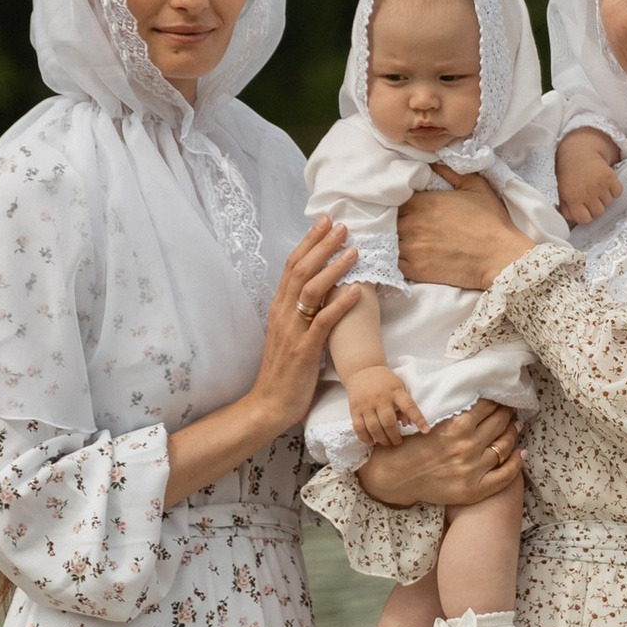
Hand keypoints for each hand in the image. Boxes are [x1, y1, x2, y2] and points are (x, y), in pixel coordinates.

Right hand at [251, 219, 360, 427]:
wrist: (269, 404)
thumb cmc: (284, 370)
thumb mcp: (290, 334)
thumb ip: (301, 312)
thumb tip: (321, 292)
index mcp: (279, 308)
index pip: (292, 266)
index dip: (309, 242)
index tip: (324, 223)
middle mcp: (283, 314)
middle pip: (301, 270)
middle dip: (322, 245)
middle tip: (341, 226)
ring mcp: (292, 331)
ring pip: (311, 290)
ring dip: (333, 268)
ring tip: (353, 252)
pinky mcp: (304, 350)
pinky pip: (323, 322)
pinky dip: (341, 304)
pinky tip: (357, 291)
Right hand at [345, 362, 426, 451]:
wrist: (362, 370)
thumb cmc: (384, 382)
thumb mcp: (398, 388)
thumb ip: (404, 405)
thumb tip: (407, 424)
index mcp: (395, 391)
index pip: (409, 406)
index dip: (419, 419)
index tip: (426, 431)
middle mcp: (380, 398)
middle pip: (388, 422)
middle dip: (395, 436)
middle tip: (397, 441)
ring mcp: (366, 404)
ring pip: (374, 427)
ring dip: (382, 439)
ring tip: (386, 442)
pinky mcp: (355, 409)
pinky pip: (359, 428)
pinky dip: (366, 438)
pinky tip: (372, 441)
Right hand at [355, 400, 523, 508]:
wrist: (396, 477)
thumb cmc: (410, 446)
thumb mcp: (431, 420)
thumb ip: (456, 412)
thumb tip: (481, 401)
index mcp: (457, 425)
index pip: (488, 407)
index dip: (497, 402)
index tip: (500, 400)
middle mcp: (468, 446)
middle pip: (499, 423)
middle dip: (508, 414)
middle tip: (511, 411)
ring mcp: (473, 469)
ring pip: (505, 446)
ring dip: (513, 433)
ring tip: (516, 427)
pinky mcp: (474, 489)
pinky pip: (505, 475)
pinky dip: (516, 462)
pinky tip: (520, 453)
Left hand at [396, 175, 522, 291]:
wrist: (500, 257)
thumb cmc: (491, 222)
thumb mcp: (475, 186)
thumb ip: (449, 171)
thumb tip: (431, 162)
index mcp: (424, 202)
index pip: (396, 198)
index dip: (399, 202)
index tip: (406, 206)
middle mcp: (414, 223)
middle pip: (389, 219)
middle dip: (394, 219)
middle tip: (404, 222)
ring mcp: (412, 248)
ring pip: (388, 239)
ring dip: (392, 238)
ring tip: (401, 238)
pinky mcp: (416, 269)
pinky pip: (393, 261)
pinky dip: (394, 257)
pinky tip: (403, 255)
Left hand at [554, 126, 623, 227]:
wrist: (579, 151)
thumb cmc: (569, 174)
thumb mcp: (562, 192)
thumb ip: (567, 209)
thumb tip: (574, 221)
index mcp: (573, 198)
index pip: (585, 220)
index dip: (585, 215)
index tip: (583, 208)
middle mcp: (587, 193)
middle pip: (598, 213)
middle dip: (595, 206)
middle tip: (590, 195)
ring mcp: (600, 186)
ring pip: (609, 203)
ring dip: (604, 197)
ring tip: (596, 186)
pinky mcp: (611, 178)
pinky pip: (617, 193)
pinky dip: (614, 190)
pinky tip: (605, 183)